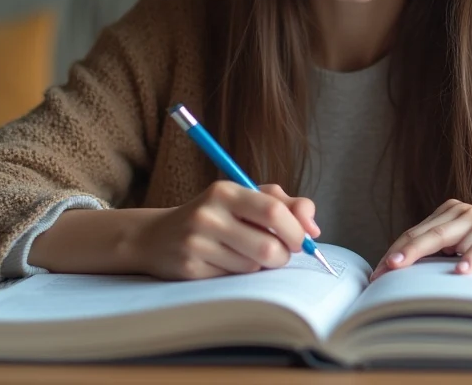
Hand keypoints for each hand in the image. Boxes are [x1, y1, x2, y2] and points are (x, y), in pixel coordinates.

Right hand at [131, 181, 321, 280]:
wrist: (157, 236)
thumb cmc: (214, 215)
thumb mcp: (245, 197)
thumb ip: (285, 204)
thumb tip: (314, 229)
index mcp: (226, 191)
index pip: (274, 212)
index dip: (296, 231)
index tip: (301, 239)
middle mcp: (209, 214)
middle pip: (269, 248)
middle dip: (282, 256)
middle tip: (278, 253)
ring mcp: (197, 243)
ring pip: (253, 267)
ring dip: (259, 266)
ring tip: (244, 254)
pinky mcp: (190, 269)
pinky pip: (233, 279)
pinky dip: (238, 275)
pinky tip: (223, 263)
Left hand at [370, 200, 471, 280]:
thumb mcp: (469, 243)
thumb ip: (445, 249)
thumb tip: (411, 269)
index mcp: (451, 214)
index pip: (415, 233)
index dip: (393, 251)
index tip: (375, 273)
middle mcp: (463, 214)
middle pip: (424, 234)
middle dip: (399, 253)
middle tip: (379, 271)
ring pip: (445, 238)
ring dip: (422, 253)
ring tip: (402, 268)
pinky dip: (470, 259)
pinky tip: (460, 271)